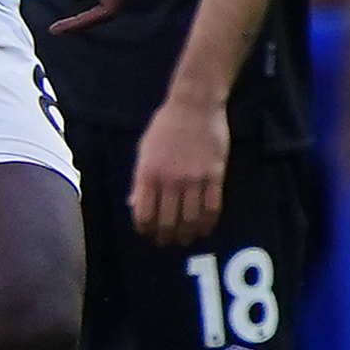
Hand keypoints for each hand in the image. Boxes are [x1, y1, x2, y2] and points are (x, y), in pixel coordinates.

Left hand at [128, 91, 230, 249]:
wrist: (194, 107)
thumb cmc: (165, 127)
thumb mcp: (144, 151)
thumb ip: (140, 180)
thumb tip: (134, 205)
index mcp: (148, 173)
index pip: (144, 213)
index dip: (145, 229)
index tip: (147, 235)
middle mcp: (170, 180)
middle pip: (168, 221)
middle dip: (165, 237)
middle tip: (167, 242)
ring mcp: (194, 179)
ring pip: (191, 218)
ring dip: (187, 234)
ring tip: (185, 239)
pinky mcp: (215, 176)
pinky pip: (213, 207)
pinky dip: (208, 223)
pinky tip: (205, 229)